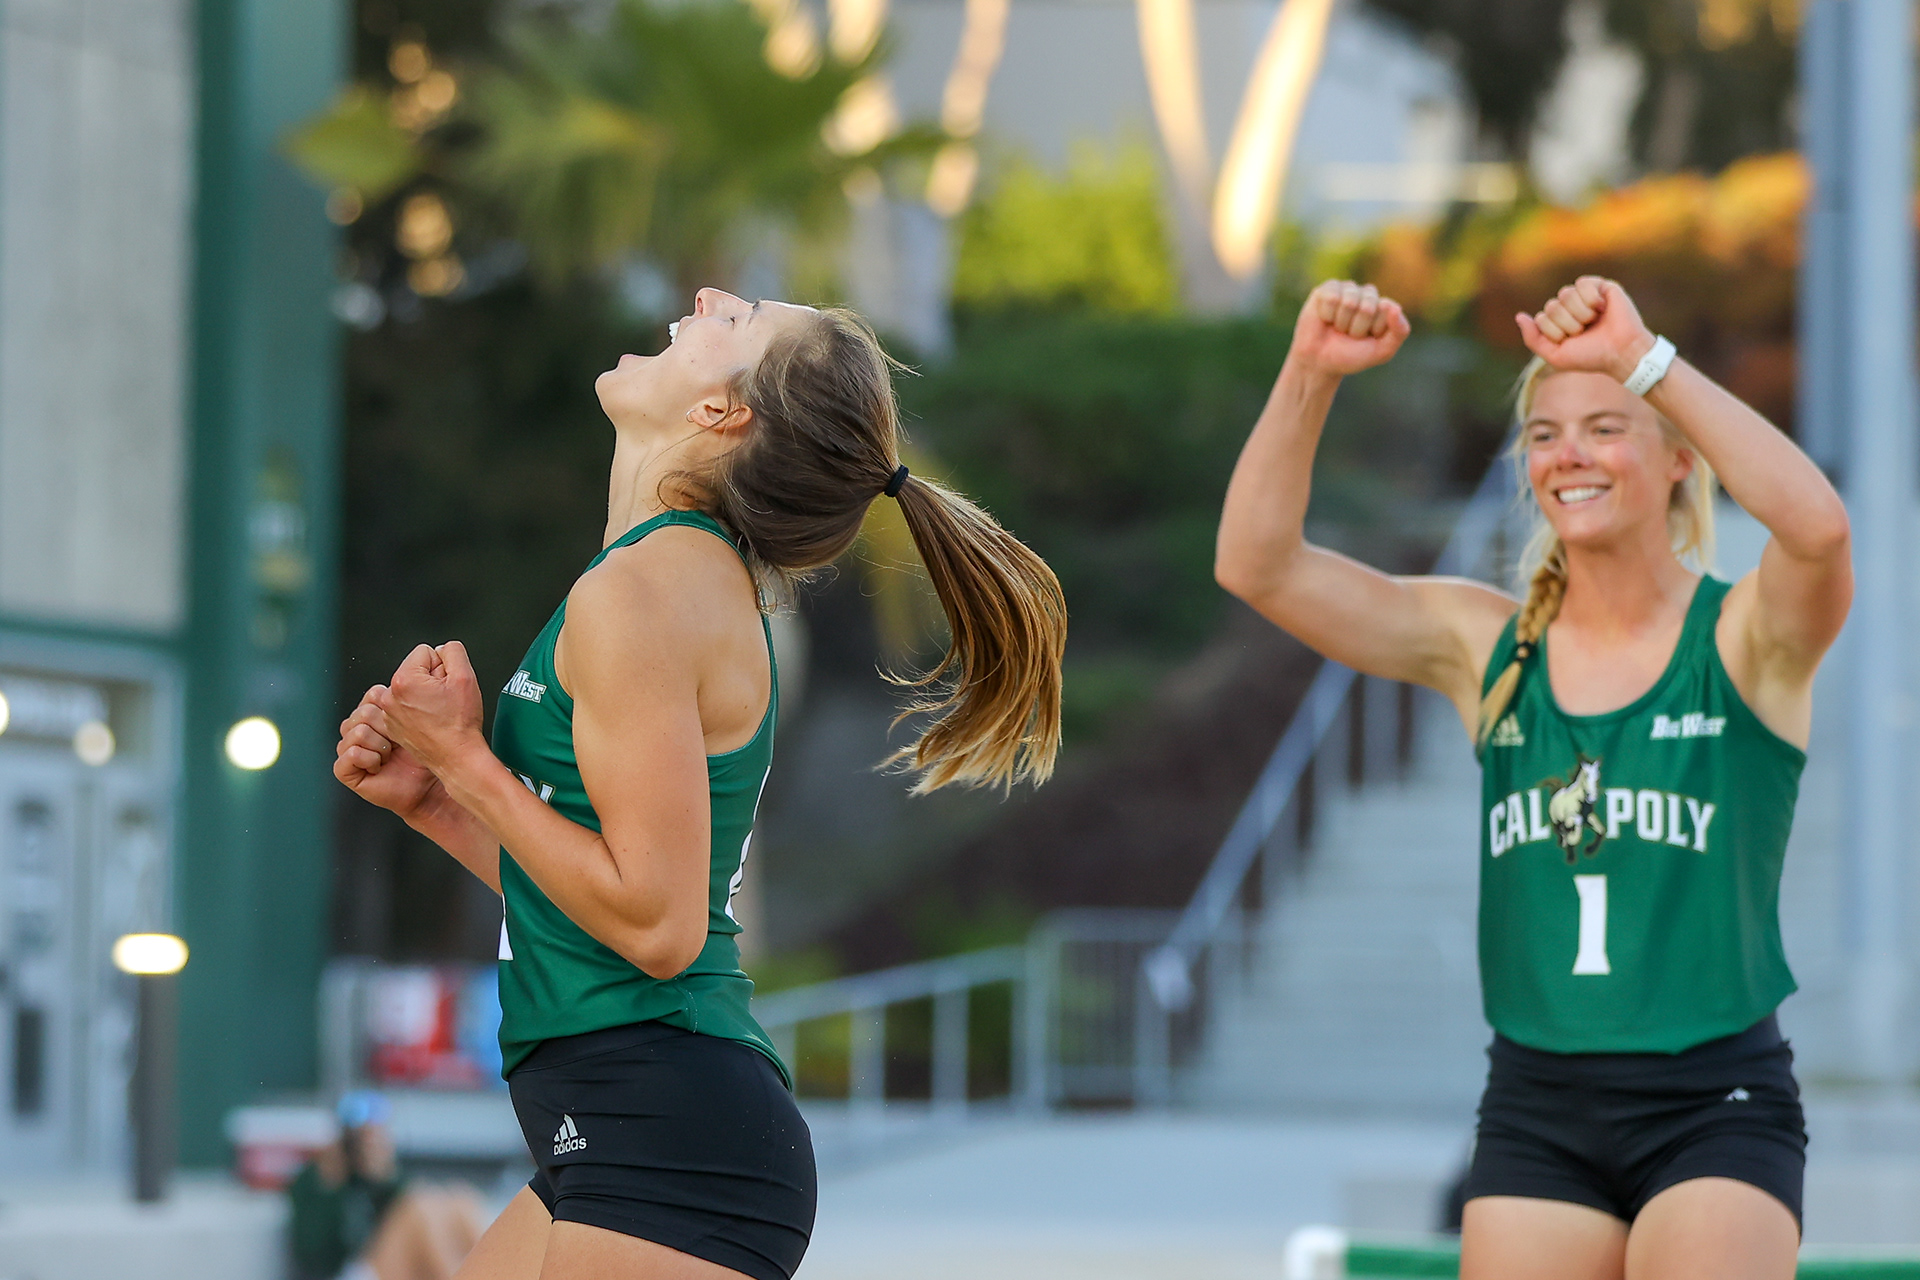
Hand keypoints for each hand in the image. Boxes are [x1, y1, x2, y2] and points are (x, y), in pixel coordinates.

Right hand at [333, 688, 444, 820]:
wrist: (430, 786)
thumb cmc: (433, 751)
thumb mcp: (432, 712)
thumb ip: (427, 686)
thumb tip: (431, 657)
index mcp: (378, 711)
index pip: (376, 693)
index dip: (394, 706)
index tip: (412, 722)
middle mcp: (361, 727)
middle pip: (365, 710)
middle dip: (388, 726)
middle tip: (400, 741)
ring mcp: (351, 747)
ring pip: (355, 729)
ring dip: (380, 743)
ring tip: (391, 753)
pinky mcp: (345, 769)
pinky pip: (350, 753)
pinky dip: (370, 758)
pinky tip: (381, 765)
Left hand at [370, 642, 486, 776]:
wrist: (456, 757)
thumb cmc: (459, 725)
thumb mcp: (466, 677)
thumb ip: (454, 651)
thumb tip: (444, 649)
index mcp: (404, 680)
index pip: (426, 652)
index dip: (443, 666)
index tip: (447, 685)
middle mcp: (390, 696)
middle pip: (416, 669)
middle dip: (432, 680)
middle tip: (445, 700)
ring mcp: (389, 713)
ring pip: (411, 688)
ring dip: (425, 695)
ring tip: (439, 711)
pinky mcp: (393, 726)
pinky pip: (406, 705)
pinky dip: (418, 710)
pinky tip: (431, 721)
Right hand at [1289, 280, 1411, 376]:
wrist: (1320, 363)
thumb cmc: (1351, 356)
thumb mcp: (1382, 351)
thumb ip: (1399, 332)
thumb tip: (1394, 307)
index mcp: (1384, 306)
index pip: (1387, 309)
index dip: (1375, 329)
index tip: (1367, 339)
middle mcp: (1367, 294)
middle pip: (1368, 306)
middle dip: (1357, 328)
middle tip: (1349, 335)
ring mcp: (1347, 289)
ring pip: (1349, 302)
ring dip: (1341, 323)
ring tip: (1337, 328)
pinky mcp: (1327, 289)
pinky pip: (1331, 298)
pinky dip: (1327, 315)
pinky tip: (1325, 319)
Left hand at [1515, 276, 1656, 382]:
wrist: (1621, 352)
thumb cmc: (1590, 356)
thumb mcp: (1556, 355)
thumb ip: (1533, 339)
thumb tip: (1519, 316)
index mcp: (1558, 322)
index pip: (1541, 318)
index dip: (1555, 333)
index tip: (1572, 341)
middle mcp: (1569, 307)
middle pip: (1552, 306)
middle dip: (1567, 324)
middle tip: (1585, 332)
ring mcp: (1584, 296)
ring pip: (1565, 294)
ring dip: (1579, 313)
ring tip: (1594, 321)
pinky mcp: (1601, 286)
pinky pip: (1582, 283)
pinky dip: (1591, 299)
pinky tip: (1602, 307)